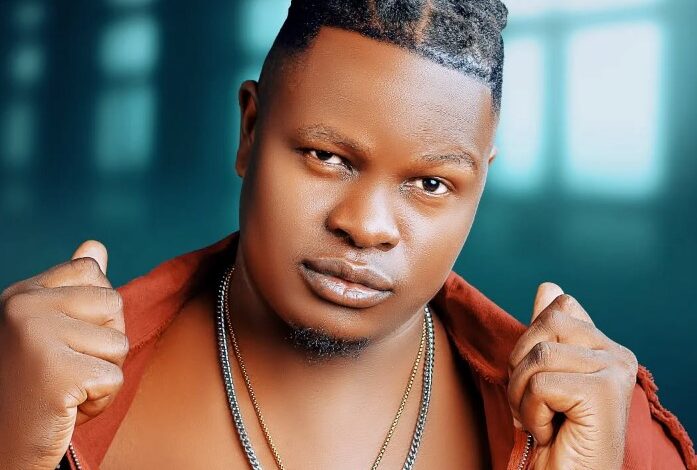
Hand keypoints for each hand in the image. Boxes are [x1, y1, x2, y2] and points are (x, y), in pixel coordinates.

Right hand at [0, 241, 127, 468]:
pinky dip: (99, 401)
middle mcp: (23, 306)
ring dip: (102, 376)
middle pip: (114, 304)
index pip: (90, 271)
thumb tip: (96, 246)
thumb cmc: (29, 388)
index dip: (93, 312)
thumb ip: (71, 289)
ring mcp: (36, 335)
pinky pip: (114, 377)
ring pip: (119, 343)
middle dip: (103, 346)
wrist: (1, 445)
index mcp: (21, 294)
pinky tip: (64, 408)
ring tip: (63, 390)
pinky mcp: (56, 371)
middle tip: (64, 371)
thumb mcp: (47, 331)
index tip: (62, 340)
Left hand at [507, 283, 638, 469]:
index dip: (531, 343)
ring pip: (538, 355)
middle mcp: (618, 354)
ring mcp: (615, 371)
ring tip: (542, 419)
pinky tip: (550, 432)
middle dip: (521, 368)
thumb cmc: (554, 433)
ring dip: (523, 395)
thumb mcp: (543, 375)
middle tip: (535, 404)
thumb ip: (548, 332)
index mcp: (605, 346)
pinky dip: (532, 413)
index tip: (541, 382)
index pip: (560, 307)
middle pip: (545, 324)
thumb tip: (549, 286)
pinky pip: (541, 385)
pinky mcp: (603, 392)